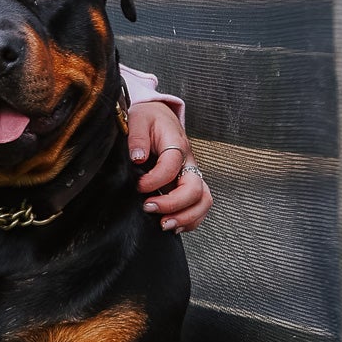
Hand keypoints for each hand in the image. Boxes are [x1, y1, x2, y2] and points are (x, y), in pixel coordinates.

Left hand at [127, 99, 211, 233]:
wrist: (159, 116)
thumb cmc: (148, 118)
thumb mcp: (138, 119)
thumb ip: (137, 137)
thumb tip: (137, 158)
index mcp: (176, 144)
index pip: (172, 166)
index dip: (155, 180)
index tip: (138, 185)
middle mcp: (188, 162)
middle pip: (194, 188)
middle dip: (172, 204)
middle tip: (148, 207)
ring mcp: (191, 175)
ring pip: (203, 201)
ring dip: (186, 217)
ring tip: (164, 224)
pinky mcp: (189, 184)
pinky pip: (200, 206)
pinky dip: (190, 220)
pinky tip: (173, 225)